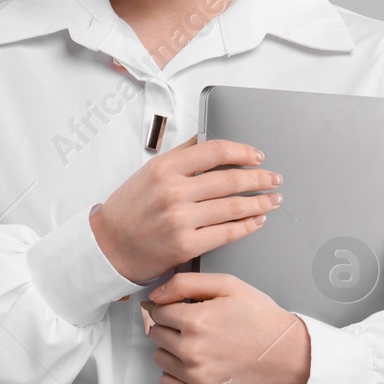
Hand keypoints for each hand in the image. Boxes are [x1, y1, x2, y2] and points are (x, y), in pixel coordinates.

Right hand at [90, 134, 282, 283]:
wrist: (109, 246)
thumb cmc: (129, 208)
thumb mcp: (148, 172)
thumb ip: (180, 155)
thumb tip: (205, 138)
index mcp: (165, 167)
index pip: (215, 151)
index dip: (243, 152)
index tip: (257, 156)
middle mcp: (174, 191)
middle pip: (231, 180)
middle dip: (260, 179)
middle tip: (274, 179)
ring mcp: (181, 219)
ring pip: (233, 207)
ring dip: (260, 203)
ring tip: (273, 200)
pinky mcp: (187, 245)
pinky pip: (227, 233)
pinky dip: (247, 226)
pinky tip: (257, 220)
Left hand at [144, 272, 309, 383]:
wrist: (288, 355)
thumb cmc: (261, 319)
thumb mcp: (228, 285)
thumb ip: (185, 283)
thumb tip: (155, 295)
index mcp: (196, 321)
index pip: (159, 312)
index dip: (171, 308)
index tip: (185, 310)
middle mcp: (192, 350)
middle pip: (157, 334)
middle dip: (172, 327)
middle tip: (196, 328)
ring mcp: (196, 377)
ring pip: (159, 358)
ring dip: (172, 351)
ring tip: (198, 346)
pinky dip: (174, 375)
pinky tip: (194, 365)